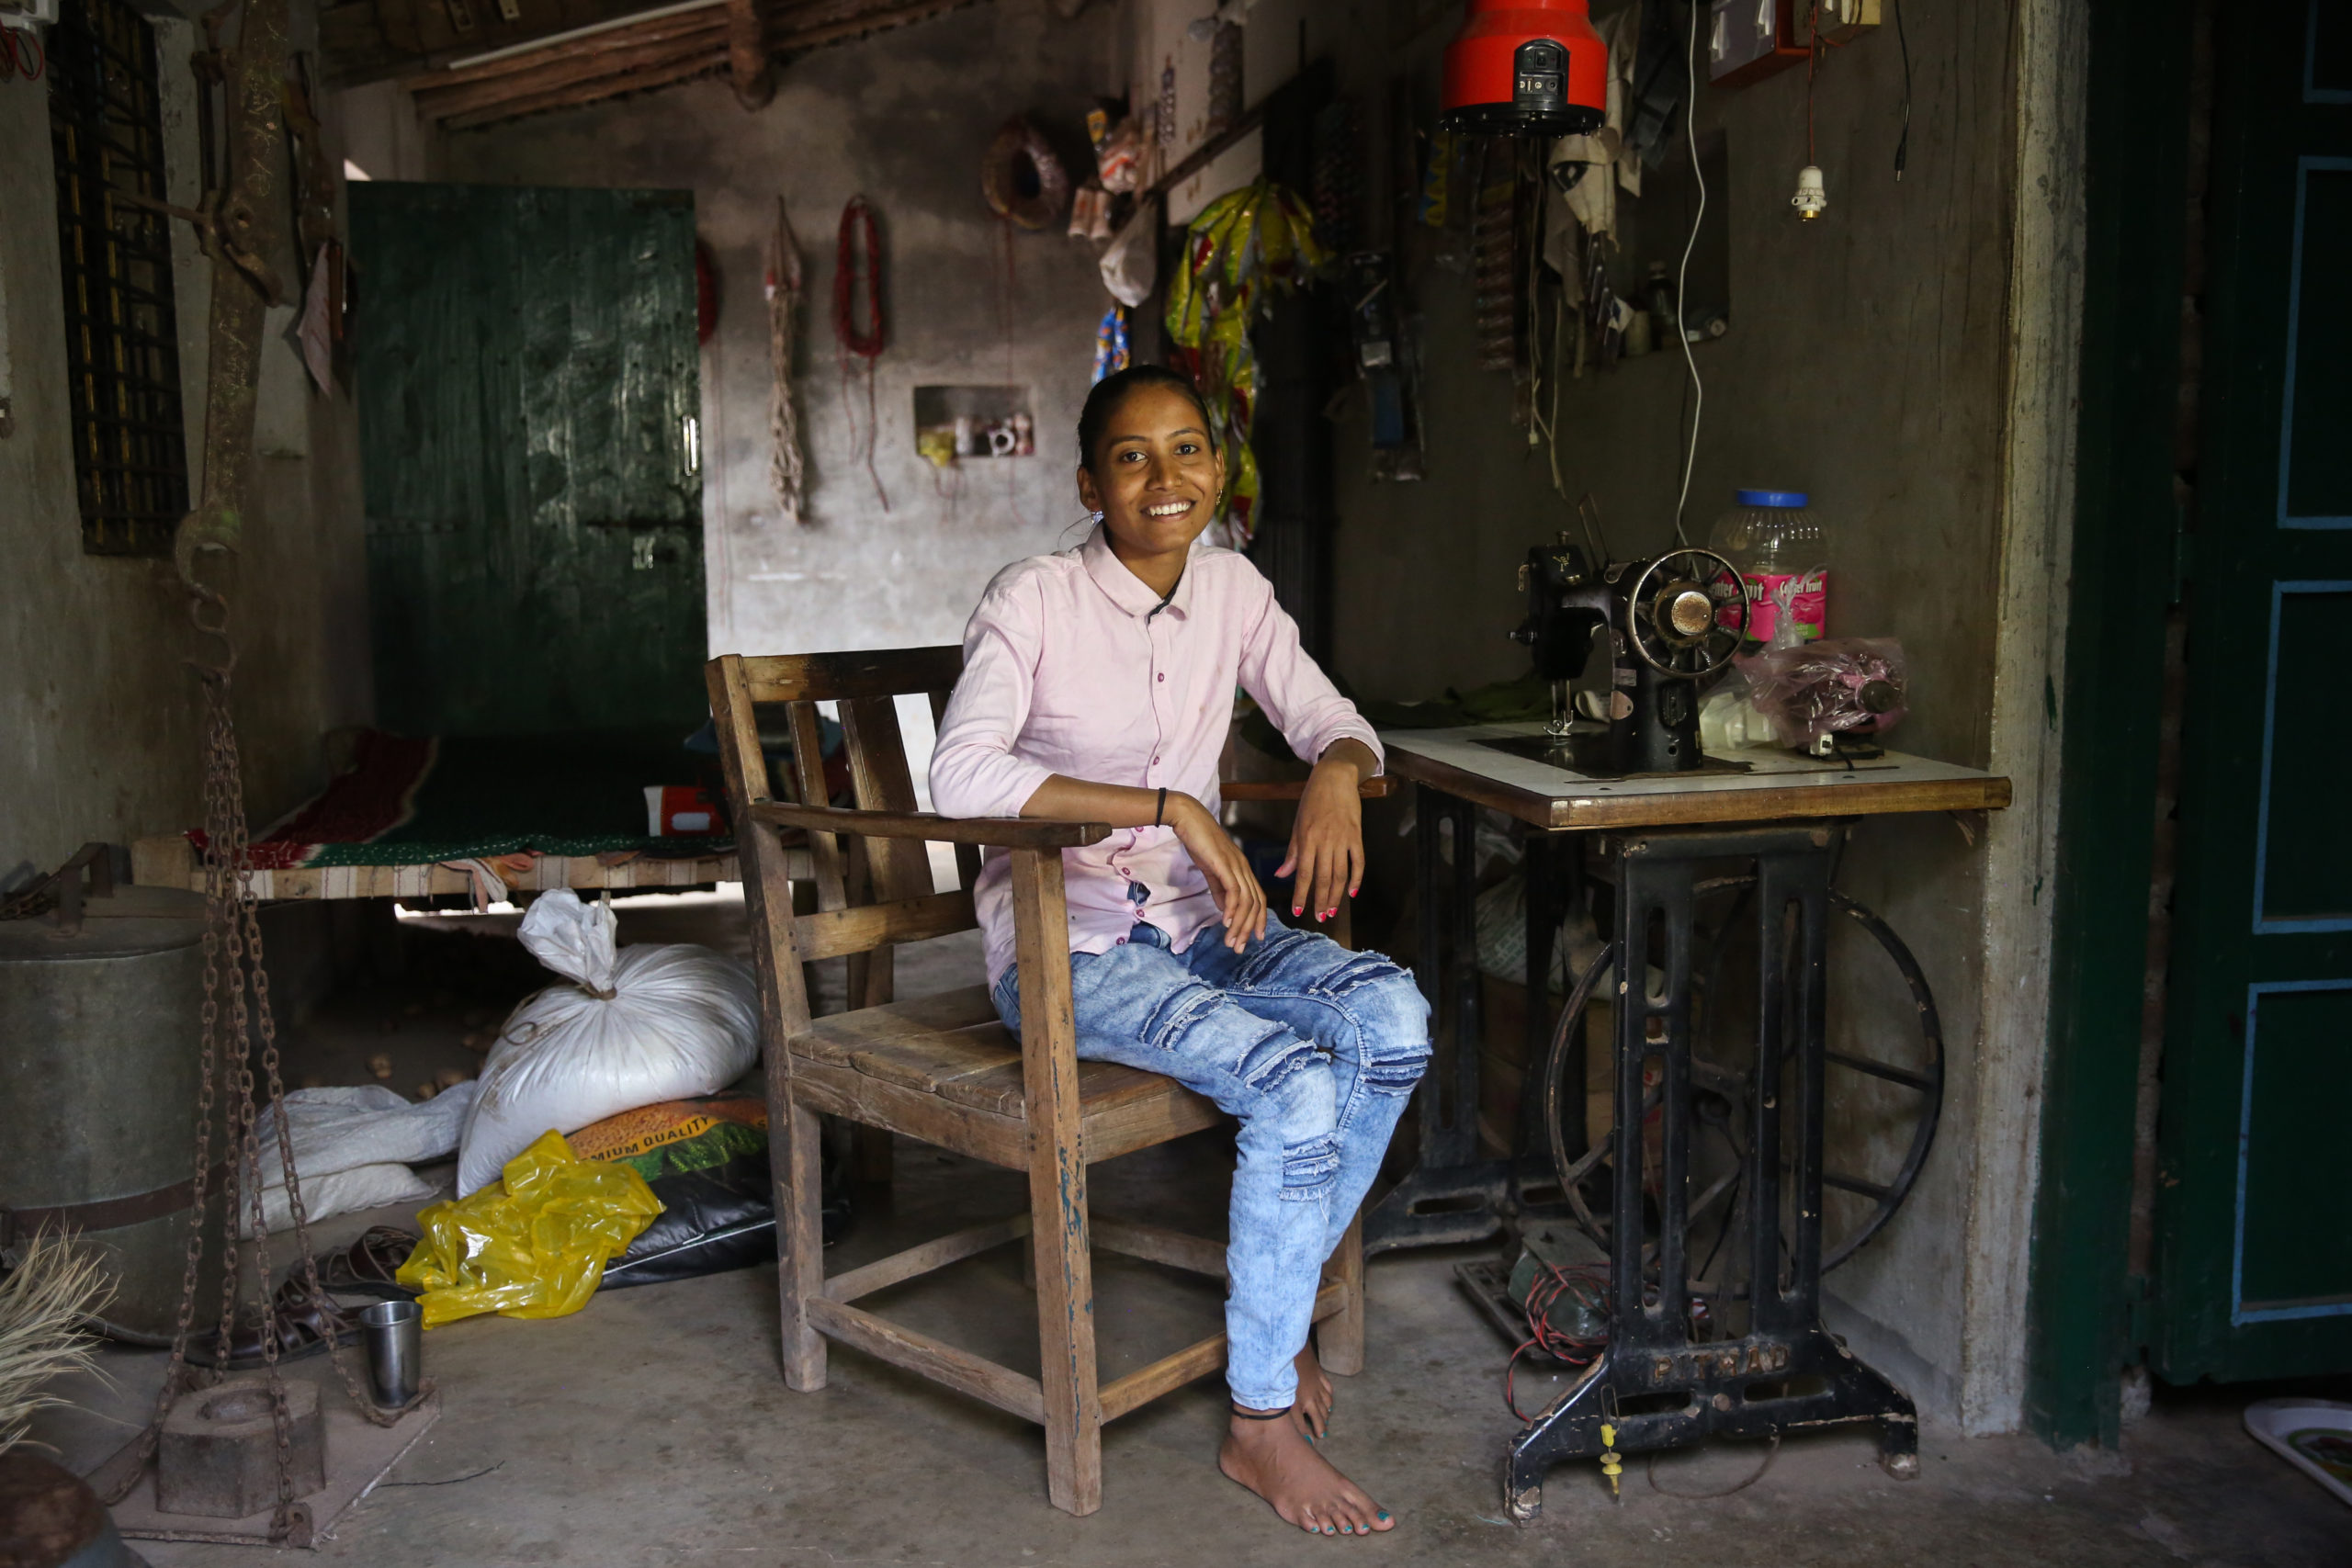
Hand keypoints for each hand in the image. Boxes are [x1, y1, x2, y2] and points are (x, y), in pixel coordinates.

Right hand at [1169, 796, 1266, 952]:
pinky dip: (1232, 909)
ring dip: (1240, 924)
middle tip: (1239, 948)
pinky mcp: (1224, 864)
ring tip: (1231, 941)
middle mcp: (1244, 868)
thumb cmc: (1199, 841)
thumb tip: (1225, 910)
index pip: (1258, 898)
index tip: (1254, 938)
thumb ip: (1219, 889)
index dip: (1259, 919)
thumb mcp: (1211, 870)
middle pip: (1256, 904)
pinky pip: (1234, 891)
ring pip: (1247, 901)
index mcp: (1242, 869)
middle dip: (1249, 928)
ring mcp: (1236, 865)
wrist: (1187, 818)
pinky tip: (1226, 922)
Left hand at [1276, 758, 1365, 925]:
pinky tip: (1352, 893)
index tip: (1298, 910)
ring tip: (1333, 911)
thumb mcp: (1298, 824)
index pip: (1303, 874)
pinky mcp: (1357, 835)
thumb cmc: (1312, 800)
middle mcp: (1325, 841)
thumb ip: (1292, 851)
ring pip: (1341, 874)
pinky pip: (1358, 862)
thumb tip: (1281, 874)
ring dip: (1337, 895)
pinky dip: (1357, 879)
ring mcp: (1343, 839)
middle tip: (1320, 918)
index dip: (1301, 894)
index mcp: (1307, 839)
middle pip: (1324, 878)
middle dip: (1321, 901)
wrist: (1335, 778)